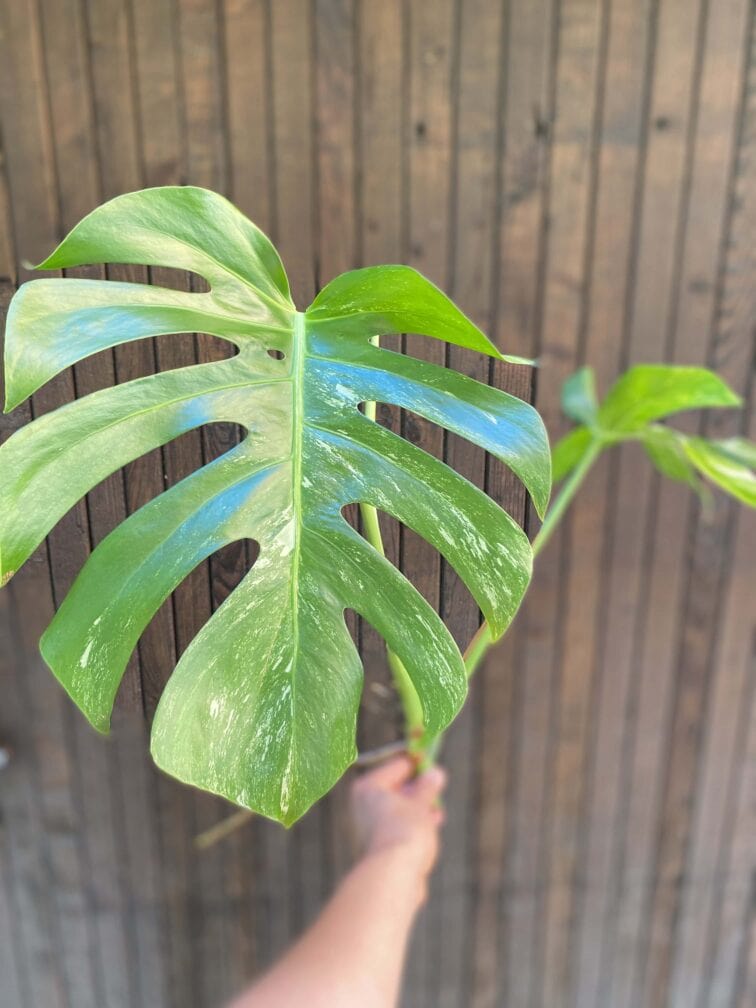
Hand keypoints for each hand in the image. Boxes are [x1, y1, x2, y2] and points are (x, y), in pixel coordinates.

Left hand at [350, 755, 446, 900]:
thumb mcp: (421, 803)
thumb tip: (435, 773)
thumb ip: (427, 787)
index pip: (399, 765)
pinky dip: (414, 827)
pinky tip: (430, 829)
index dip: (420, 765)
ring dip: (419, 810)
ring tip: (437, 814)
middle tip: (437, 789)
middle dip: (420, 791)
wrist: (394, 876)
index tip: (436, 766)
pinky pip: (400, 827)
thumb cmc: (406, 831)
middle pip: (398, 789)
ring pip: (400, 810)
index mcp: (369, 786)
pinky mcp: (380, 845)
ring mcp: (371, 826)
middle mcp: (365, 804)